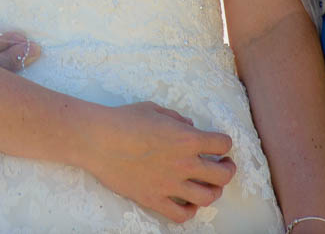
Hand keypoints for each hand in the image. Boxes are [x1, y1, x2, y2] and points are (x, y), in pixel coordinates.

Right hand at [71, 101, 236, 223]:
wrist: (96, 139)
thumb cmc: (122, 120)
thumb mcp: (153, 109)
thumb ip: (177, 118)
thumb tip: (190, 126)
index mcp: (186, 138)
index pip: (222, 143)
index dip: (224, 143)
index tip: (219, 144)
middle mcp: (184, 163)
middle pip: (223, 175)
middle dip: (228, 170)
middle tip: (224, 166)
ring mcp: (170, 184)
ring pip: (208, 197)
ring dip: (214, 191)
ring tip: (209, 186)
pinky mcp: (154, 199)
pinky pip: (182, 215)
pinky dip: (191, 211)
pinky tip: (189, 203)